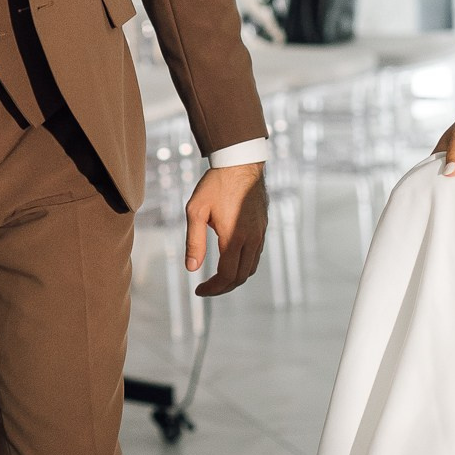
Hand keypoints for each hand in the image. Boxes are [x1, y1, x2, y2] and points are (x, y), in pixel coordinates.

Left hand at [185, 162, 266, 296]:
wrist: (241, 163)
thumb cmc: (215, 185)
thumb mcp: (196, 211)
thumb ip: (194, 242)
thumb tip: (191, 269)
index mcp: (233, 237)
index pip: (227, 275)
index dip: (213, 288)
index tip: (199, 291)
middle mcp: (251, 238)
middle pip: (241, 277)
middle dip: (223, 288)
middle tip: (205, 288)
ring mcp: (259, 234)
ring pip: (251, 268)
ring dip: (234, 278)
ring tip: (217, 279)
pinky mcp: (263, 228)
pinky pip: (256, 256)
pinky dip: (243, 266)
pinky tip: (230, 261)